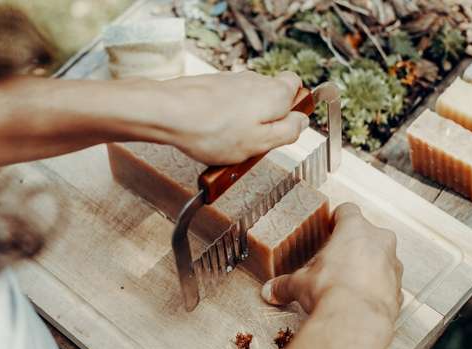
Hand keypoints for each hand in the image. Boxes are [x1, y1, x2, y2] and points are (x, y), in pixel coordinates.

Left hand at [157, 71, 309, 164]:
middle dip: (266, 119)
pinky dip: (222, 119)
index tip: (282, 129)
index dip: (292, 110)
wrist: (169, 113)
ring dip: (242, 122)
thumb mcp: (260, 143)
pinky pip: (225, 105)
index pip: (297, 87)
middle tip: (253, 142)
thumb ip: (287, 132)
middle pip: (271, 97)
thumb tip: (302, 122)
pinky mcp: (211, 86)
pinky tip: (210, 136)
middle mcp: (255, 81)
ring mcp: (231, 81)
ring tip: (226, 144)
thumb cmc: (212, 131)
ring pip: (247, 102)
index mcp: (275, 93)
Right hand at [261, 203, 402, 323]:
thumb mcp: (299, 284)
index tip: (330, 227)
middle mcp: (379, 241)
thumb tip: (271, 291)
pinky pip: (387, 283)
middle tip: (335, 258)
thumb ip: (285, 284)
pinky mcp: (399, 289)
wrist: (356, 320)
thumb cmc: (331, 291)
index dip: (337, 218)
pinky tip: (359, 299)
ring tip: (347, 282)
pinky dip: (376, 288)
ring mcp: (393, 265)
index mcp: (354, 229)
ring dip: (368, 265)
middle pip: (367, 233)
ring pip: (381, 257)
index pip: (347, 210)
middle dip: (352, 244)